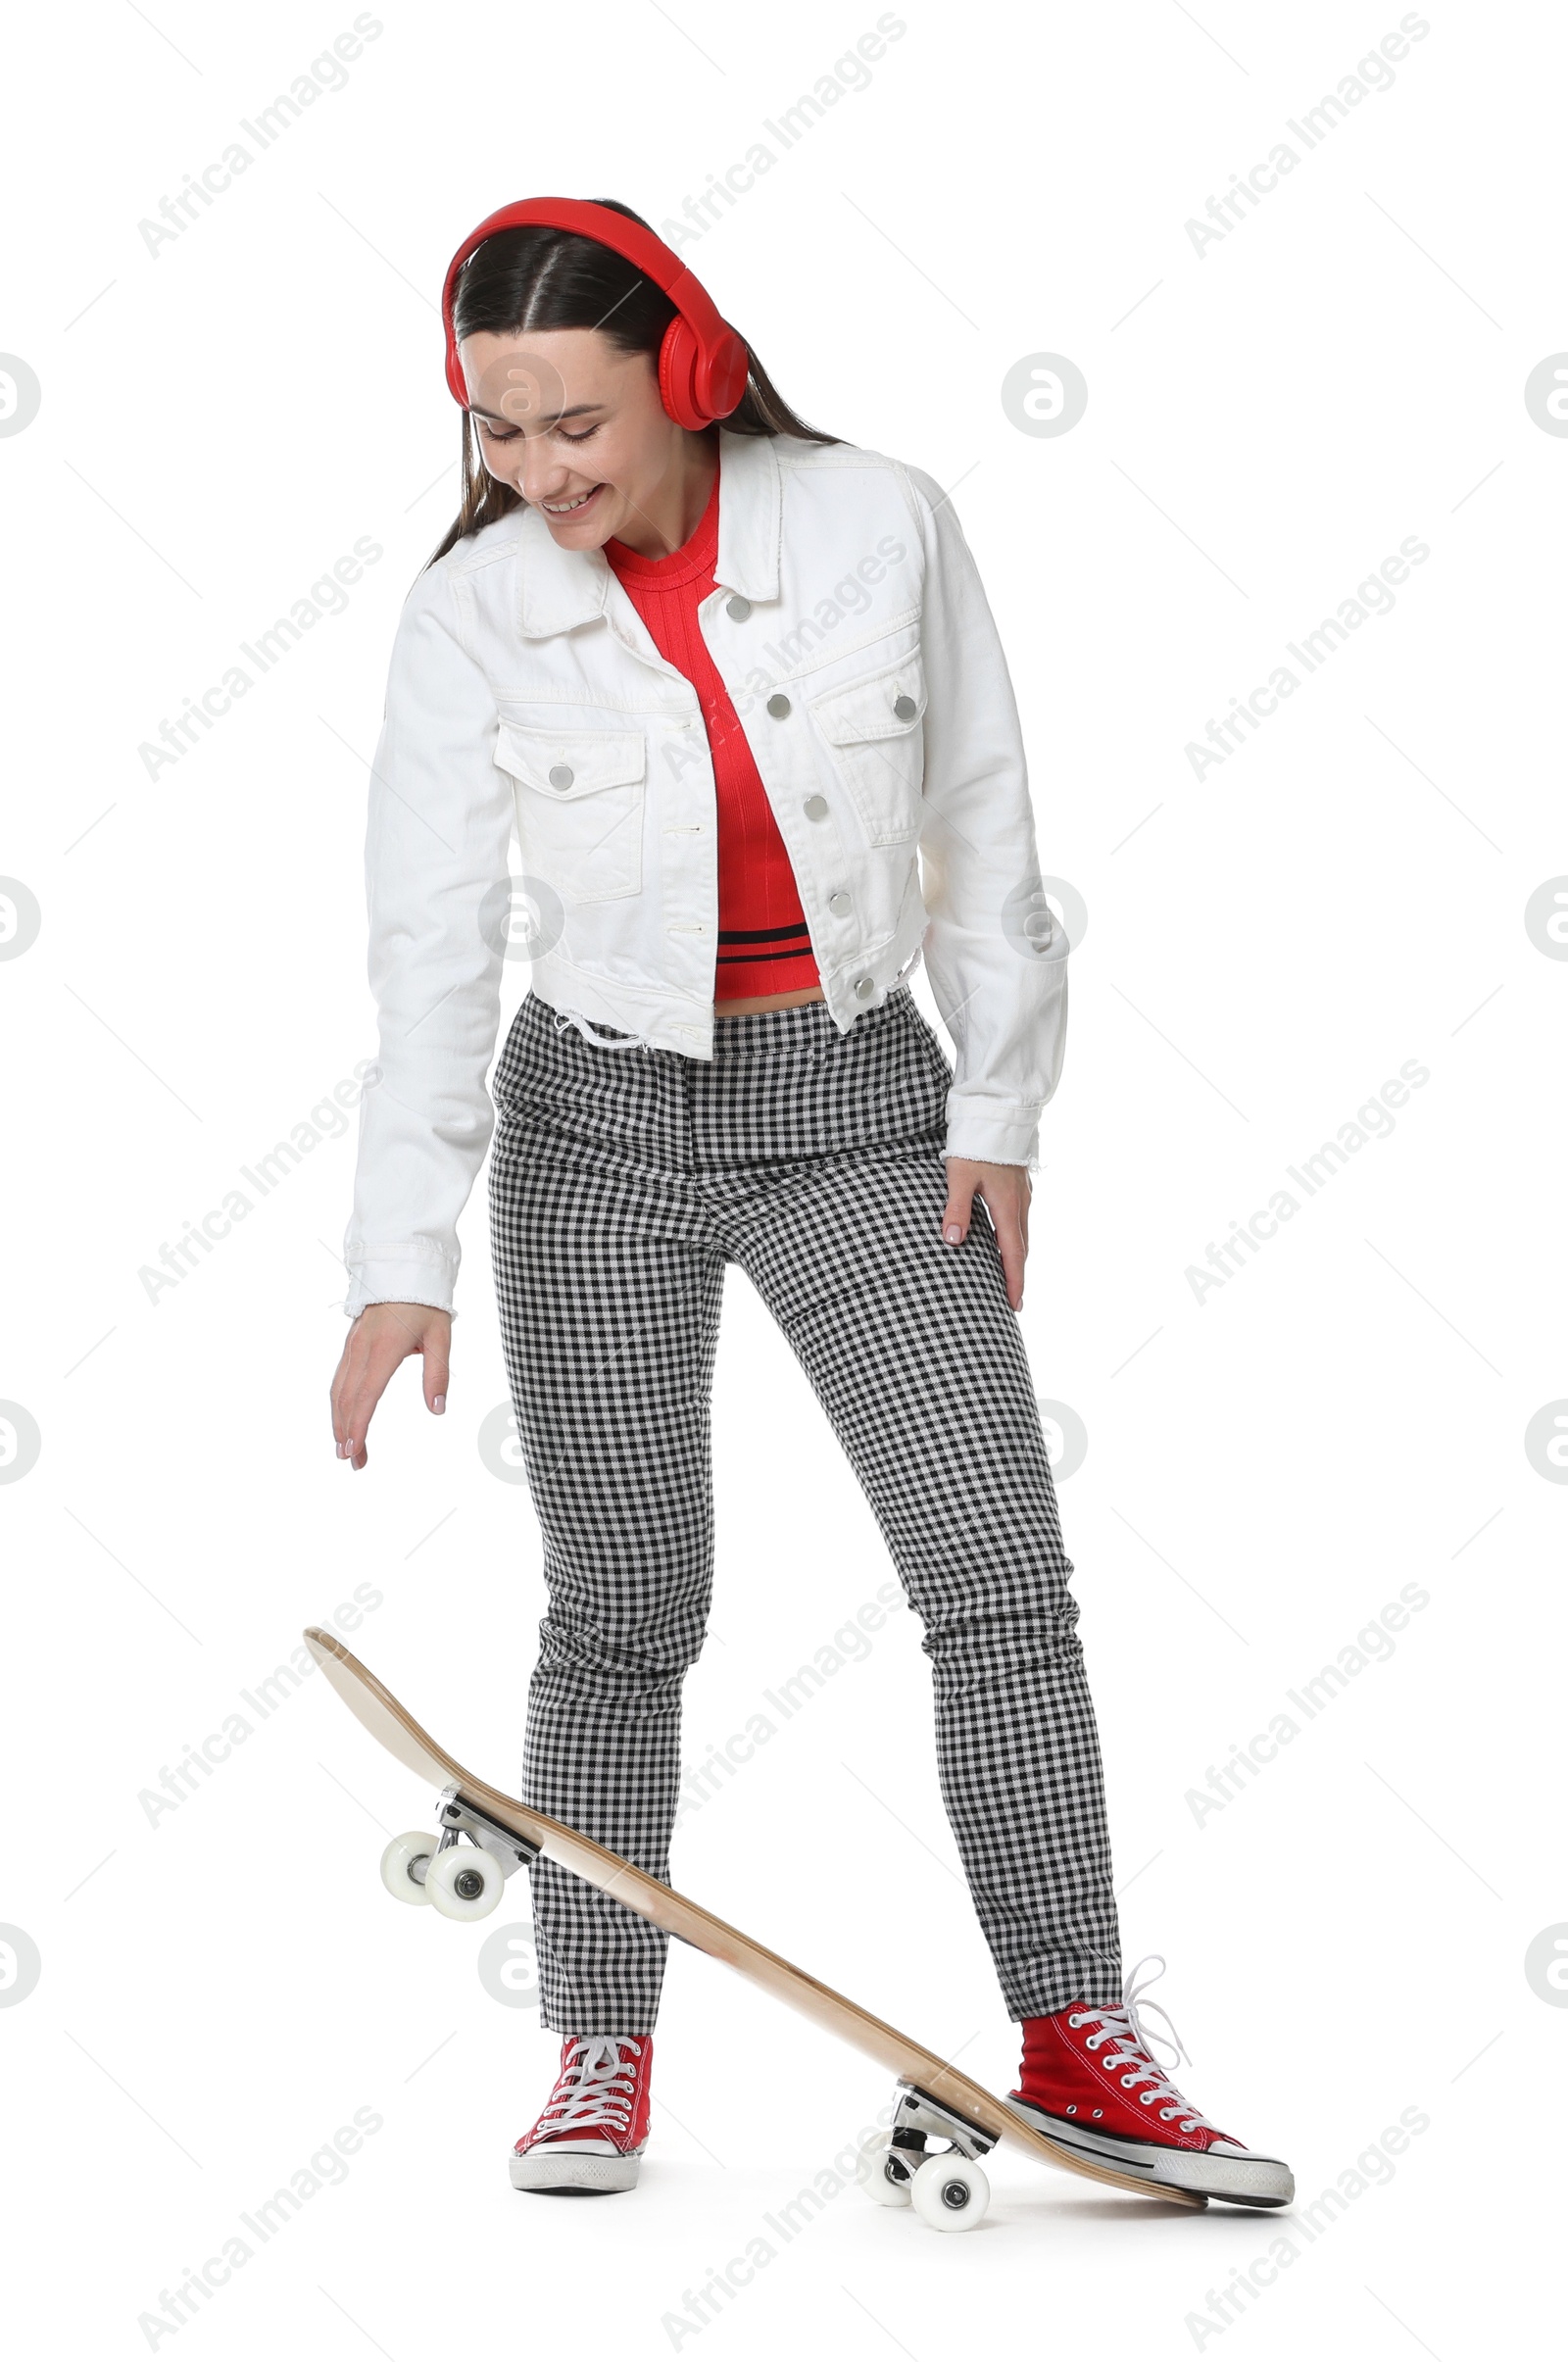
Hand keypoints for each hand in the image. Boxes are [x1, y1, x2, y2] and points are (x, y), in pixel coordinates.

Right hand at [330, 1302, 451, 1470]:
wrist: (402, 1268)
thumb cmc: (425, 1303)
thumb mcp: (441, 1336)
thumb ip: (438, 1374)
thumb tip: (438, 1409)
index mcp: (384, 1349)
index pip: (366, 1396)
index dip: (358, 1426)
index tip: (355, 1451)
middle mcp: (362, 1349)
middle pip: (346, 1399)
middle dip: (346, 1433)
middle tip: (352, 1461)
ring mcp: (353, 1346)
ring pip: (338, 1390)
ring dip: (338, 1421)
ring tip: (344, 1447)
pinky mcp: (351, 1344)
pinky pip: (340, 1378)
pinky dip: (339, 1403)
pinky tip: (342, 1417)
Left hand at [941, 1158, 1031, 1311]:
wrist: (997, 1112)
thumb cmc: (976, 1143)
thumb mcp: (959, 1176)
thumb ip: (956, 1209)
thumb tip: (952, 1242)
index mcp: (1007, 1207)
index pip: (1012, 1255)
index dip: (1014, 1282)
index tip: (1014, 1306)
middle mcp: (1020, 1204)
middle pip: (1021, 1249)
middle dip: (1017, 1276)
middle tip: (1013, 1301)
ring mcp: (1023, 1194)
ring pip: (1022, 1234)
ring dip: (1016, 1257)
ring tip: (1008, 1275)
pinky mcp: (1019, 1185)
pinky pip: (1020, 1220)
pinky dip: (1014, 1238)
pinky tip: (1004, 1239)